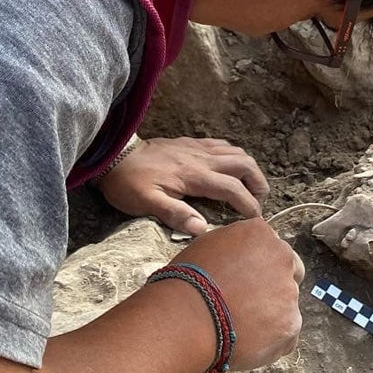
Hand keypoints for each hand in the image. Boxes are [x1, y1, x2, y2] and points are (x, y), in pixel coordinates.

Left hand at [97, 137, 269, 235]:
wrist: (113, 155)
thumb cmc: (128, 183)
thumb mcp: (146, 203)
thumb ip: (175, 215)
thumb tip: (202, 230)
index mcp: (194, 176)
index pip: (233, 189)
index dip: (249, 205)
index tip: (255, 221)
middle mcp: (201, 158)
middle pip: (244, 164)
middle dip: (258, 183)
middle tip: (259, 201)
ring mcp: (197, 148)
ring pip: (236, 151)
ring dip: (249, 168)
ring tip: (250, 186)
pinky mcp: (190, 143)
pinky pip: (221, 144)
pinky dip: (233, 155)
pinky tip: (229, 167)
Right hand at [171, 218, 303, 370]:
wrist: (186, 319)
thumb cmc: (186, 283)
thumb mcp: (208, 246)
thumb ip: (235, 248)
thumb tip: (239, 257)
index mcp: (260, 233)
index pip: (271, 247)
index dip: (259, 265)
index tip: (248, 280)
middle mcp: (281, 258)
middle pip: (290, 271)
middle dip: (276, 286)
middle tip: (251, 303)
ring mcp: (289, 292)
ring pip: (287, 305)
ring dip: (271, 315)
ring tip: (239, 327)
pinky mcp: (290, 325)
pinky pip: (287, 334)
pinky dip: (271, 341)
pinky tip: (246, 342)